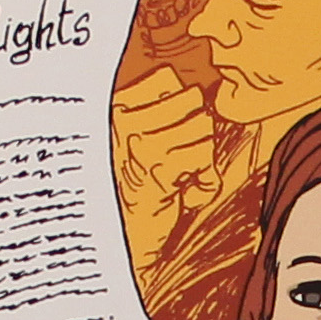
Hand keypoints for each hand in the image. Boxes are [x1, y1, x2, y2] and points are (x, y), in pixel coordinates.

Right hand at [112, 70, 221, 259]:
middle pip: (192, 100)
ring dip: (203, 159)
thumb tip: (196, 92)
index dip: (180, 105)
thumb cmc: (135, 192)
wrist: (124, 239)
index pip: (166, 79)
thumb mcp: (139, 143)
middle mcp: (123, 120)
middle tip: (182, 159)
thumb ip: (161, 112)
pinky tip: (187, 194)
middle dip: (198, 131)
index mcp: (114, 107)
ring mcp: (140, 144)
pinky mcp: (159, 171)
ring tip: (182, 178)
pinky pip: (205, 160)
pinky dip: (206, 184)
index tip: (171, 133)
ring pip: (203, 129)